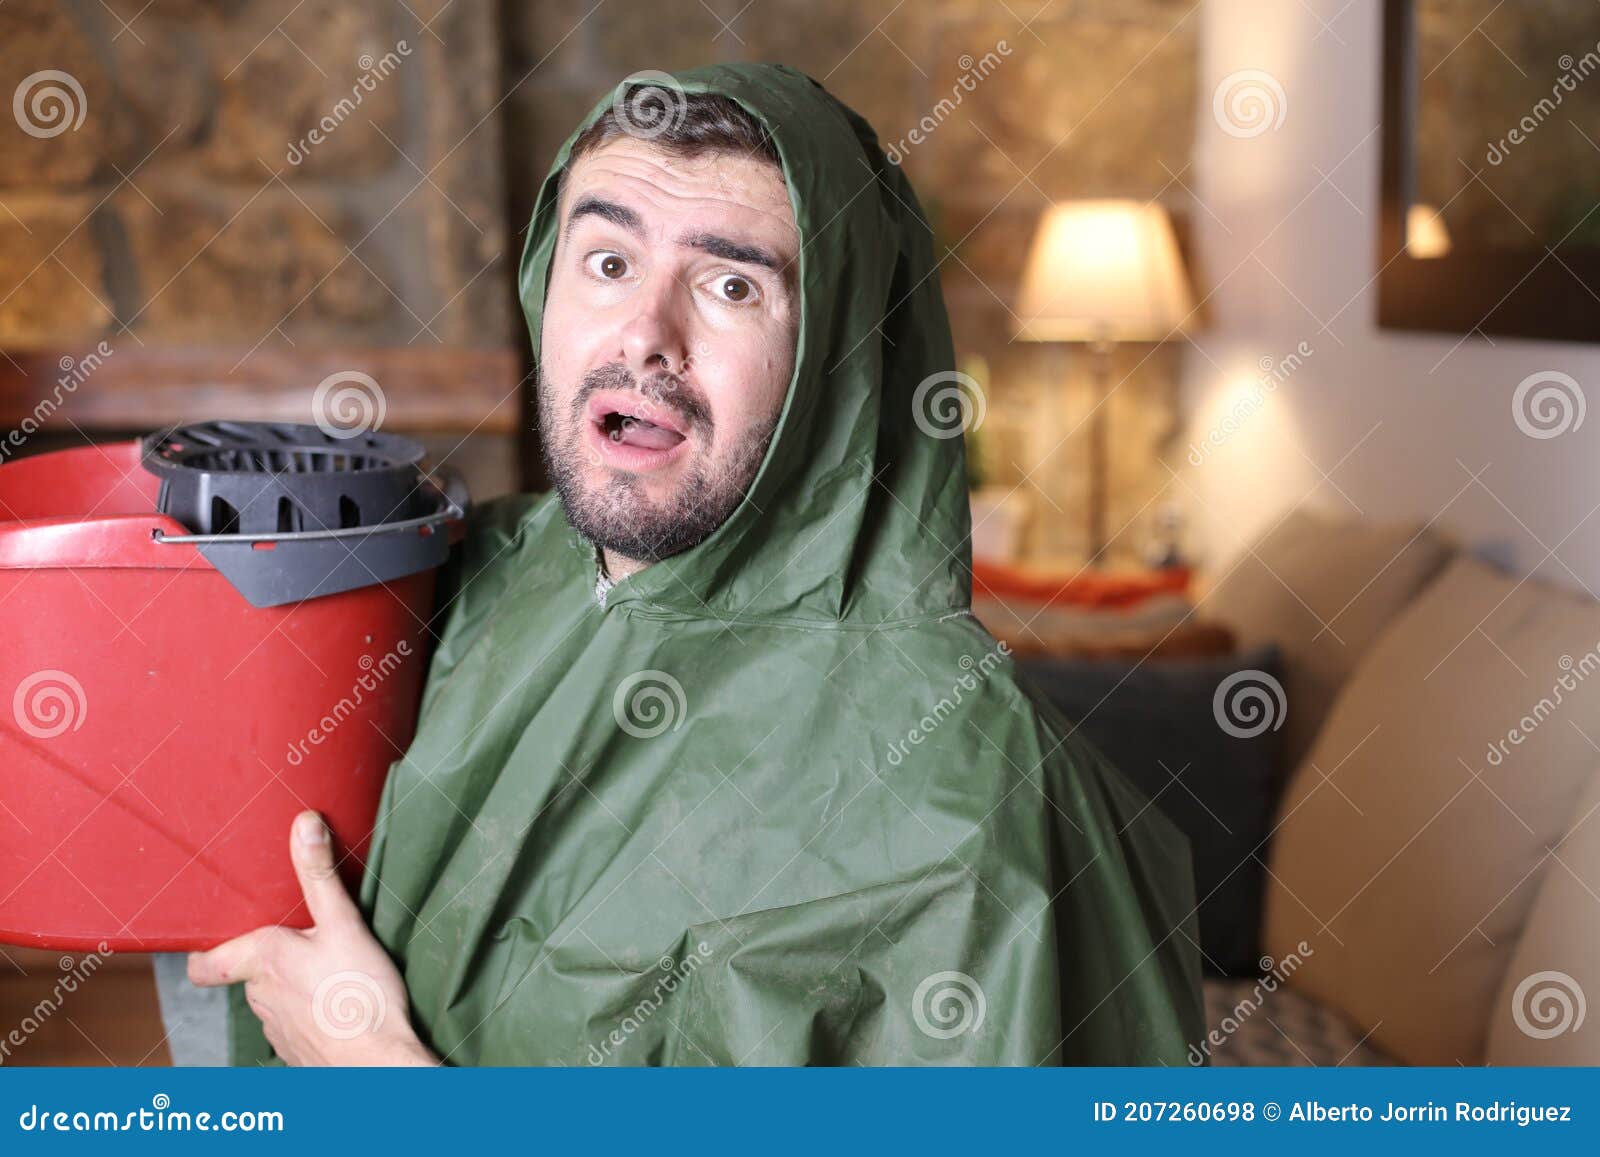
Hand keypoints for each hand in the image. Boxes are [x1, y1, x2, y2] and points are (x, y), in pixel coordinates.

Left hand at [188, 810, 438, 1066]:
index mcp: (262, 959)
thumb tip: (304, 824)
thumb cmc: (358, 995)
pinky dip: (308, 1011)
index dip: (203, 953)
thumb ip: (320, 875)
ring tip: (325, 970)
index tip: (217, 937)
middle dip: (269, 957)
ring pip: (270, 998)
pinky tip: (336, 1003)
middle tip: (299, 937)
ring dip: (289, 985)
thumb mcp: (344, 924)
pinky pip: (293, 1023)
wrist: (377, 1066)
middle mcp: (258, 995)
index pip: (204, 964)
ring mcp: (275, 1027)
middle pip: (246, 973)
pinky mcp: (297, 1050)